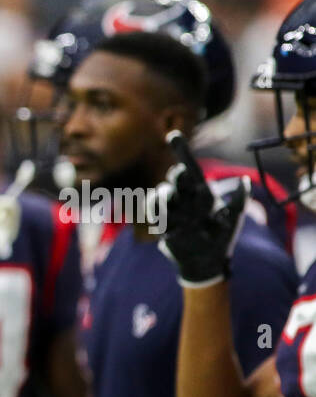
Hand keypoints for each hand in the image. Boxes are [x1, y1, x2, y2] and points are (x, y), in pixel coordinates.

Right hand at [154, 130, 248, 285]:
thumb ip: (240, 201)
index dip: (181, 151)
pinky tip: (162, 218)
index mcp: (203, 192)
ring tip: (172, 205)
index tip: (172, 135)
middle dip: (177, 177)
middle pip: (177, 179)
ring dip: (165, 196)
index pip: (191, 169)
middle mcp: (186, 198)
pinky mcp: (162, 222)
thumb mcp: (234, 220)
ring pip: (162, 194)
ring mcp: (173, 210)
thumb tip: (245, 181)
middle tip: (179, 176)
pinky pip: (152, 210)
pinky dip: (154, 209)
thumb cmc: (222, 239)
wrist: (205, 261)